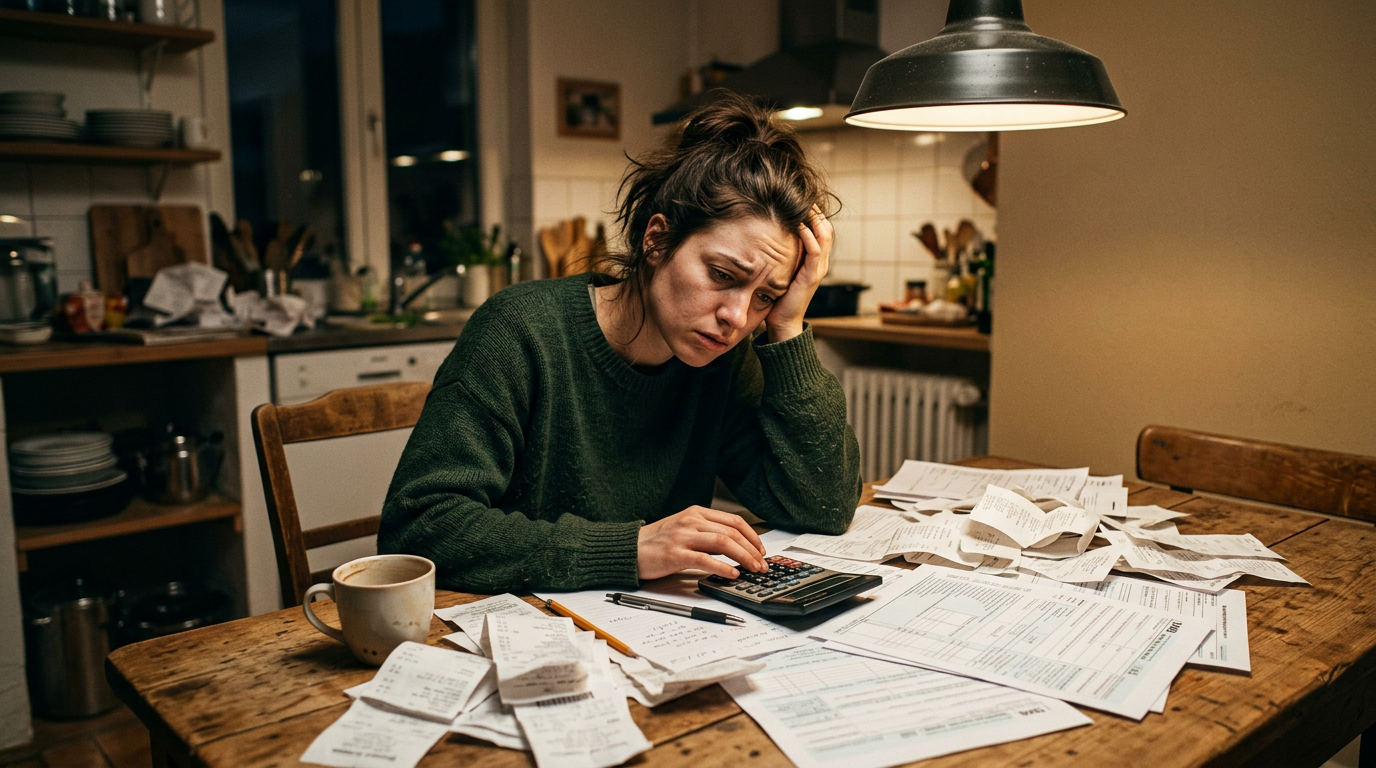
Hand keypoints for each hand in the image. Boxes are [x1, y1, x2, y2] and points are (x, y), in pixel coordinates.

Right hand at [637, 506, 767, 579]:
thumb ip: (706, 534)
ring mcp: (683, 537)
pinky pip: (705, 560)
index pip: (733, 521)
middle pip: (732, 532)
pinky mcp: (675, 554)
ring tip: (753, 569)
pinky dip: (723, 567)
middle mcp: (691, 521)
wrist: (629, 550)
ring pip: (723, 543)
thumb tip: (734, 548)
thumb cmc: (656, 542)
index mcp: (696, 513)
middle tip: (762, 564)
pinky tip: (732, 574)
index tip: (761, 550)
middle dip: (752, 550)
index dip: (752, 536)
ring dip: (744, 557)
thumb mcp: (684, 529)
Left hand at [765, 207, 832, 343]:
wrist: (782, 323)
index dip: (812, 212)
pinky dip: (809, 236)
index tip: (797, 198)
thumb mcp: (779, 269)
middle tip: (801, 196)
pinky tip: (799, 225)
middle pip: (826, 228)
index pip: (820, 228)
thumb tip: (762, 235)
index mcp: (813, 260)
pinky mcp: (811, 277)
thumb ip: (779, 254)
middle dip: (814, 211)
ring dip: (814, 218)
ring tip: (802, 204)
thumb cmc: (777, 297)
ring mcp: (817, 269)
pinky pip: (815, 251)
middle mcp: (819, 262)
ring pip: (824, 235)